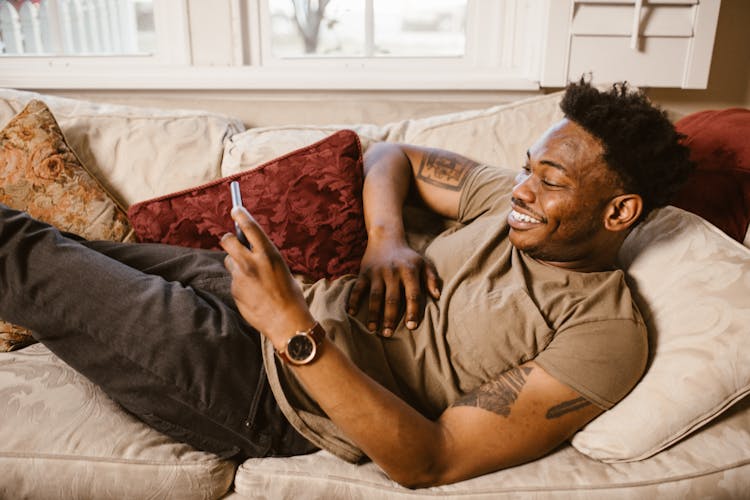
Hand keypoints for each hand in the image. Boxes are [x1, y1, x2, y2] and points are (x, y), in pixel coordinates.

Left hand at [220, 207, 313, 346]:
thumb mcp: (281, 269)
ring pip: (229, 261)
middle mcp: (252, 262)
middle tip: (231, 240)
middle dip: (228, 239)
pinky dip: (240, 283)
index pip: (250, 227)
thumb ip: (264, 257)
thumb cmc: (289, 295)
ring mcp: (241, 277)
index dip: (241, 215)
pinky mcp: (234, 290)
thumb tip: (248, 248)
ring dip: (235, 264)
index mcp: (269, 254)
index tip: (235, 209)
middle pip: (228, 240)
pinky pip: (233, 280)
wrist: (286, 321)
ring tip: (251, 277)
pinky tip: (253, 293)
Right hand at [347, 239, 440, 336]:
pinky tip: (352, 313)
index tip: (411, 326)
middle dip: (390, 317)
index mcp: (409, 271)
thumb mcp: (424, 263)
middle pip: (392, 298)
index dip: (412, 311)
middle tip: (388, 334)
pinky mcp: (364, 272)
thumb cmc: (408, 256)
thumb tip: (436, 296)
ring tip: (373, 329)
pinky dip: (354, 300)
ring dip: (373, 314)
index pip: (413, 294)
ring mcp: (377, 272)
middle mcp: (393, 272)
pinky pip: (358, 288)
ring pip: (375, 296)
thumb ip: (432, 279)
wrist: (386, 237)